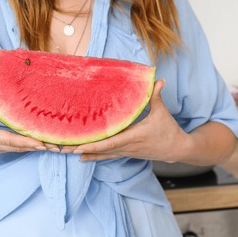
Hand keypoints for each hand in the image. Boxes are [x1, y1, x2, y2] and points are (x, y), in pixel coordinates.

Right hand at [0, 82, 47, 155]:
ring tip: (52, 146)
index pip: (10, 140)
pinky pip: (12, 148)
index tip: (43, 143)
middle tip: (57, 146)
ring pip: (17, 149)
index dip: (27, 142)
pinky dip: (25, 146)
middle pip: (19, 147)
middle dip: (38, 147)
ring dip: (34, 148)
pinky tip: (36, 143)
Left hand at [62, 80, 190, 161]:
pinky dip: (93, 156)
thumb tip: (158, 79)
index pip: (110, 142)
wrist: (176, 150)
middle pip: (100, 149)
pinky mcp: (125, 153)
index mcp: (134, 136)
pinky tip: (80, 157)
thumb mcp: (162, 112)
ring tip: (64, 151)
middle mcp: (127, 146)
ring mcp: (125, 151)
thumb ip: (156, 96)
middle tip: (60, 148)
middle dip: (80, 148)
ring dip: (83, 152)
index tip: (78, 145)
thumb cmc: (169, 130)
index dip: (94, 144)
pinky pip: (106, 155)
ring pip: (101, 153)